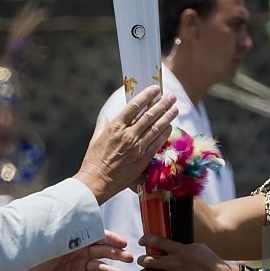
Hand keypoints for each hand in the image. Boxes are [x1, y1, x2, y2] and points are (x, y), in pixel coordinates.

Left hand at [18, 230, 127, 270]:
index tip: (123, 243)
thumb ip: (62, 233)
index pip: (98, 236)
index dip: (112, 239)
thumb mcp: (48, 240)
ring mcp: (79, 265)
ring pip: (99, 267)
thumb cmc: (34, 251)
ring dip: (110, 270)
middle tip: (129, 258)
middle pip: (103, 252)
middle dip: (117, 254)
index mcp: (76, 238)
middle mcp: (81, 251)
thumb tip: (71, 217)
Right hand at [74, 86, 177, 203]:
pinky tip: (170, 127)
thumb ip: (103, 125)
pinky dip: (165, 133)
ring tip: (175, 108)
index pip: (134, 106)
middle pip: (149, 115)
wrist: (97, 181)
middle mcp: (128, 135)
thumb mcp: (96, 139)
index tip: (155, 88)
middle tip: (171, 96)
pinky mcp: (143, 158)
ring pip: (156, 128)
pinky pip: (157, 143)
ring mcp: (137, 147)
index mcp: (115, 127)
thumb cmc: (94, 160)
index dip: (147, 95)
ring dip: (167, 117)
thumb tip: (105, 117)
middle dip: (162, 104)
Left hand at [137, 235, 240, 270]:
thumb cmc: (211, 263)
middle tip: (143, 261)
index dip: (145, 240)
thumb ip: (182, 246)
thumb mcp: (198, 248)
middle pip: (147, 260)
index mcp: (181, 250)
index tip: (142, 241)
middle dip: (142, 260)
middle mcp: (176, 264)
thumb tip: (168, 244)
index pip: (157, 241)